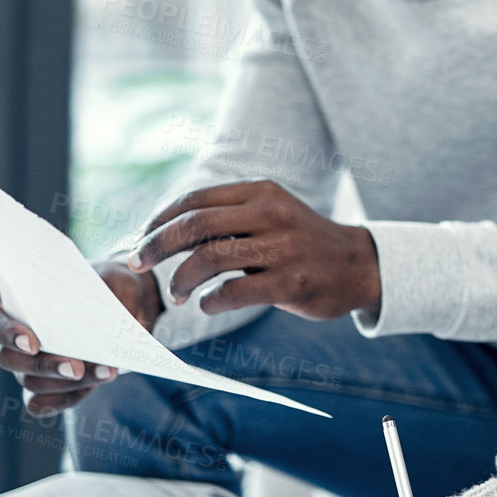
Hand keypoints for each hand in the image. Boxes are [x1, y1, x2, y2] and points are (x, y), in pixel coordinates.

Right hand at [0, 259, 159, 416]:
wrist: (124, 303)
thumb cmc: (107, 284)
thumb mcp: (110, 277)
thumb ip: (102, 290)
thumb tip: (102, 318)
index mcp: (12, 302)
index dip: (4, 334)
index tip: (33, 341)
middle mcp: (11, 338)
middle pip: (9, 360)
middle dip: (45, 366)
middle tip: (77, 366)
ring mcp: (24, 366)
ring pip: (31, 383)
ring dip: (68, 383)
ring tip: (108, 371)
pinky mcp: (43, 387)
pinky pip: (43, 403)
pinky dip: (68, 398)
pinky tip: (95, 385)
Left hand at [128, 179, 379, 320]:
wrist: (358, 264)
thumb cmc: (301, 243)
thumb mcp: (269, 216)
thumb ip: (227, 220)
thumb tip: (163, 234)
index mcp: (261, 192)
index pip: (195, 200)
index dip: (159, 220)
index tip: (140, 240)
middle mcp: (271, 213)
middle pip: (195, 224)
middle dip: (157, 246)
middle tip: (138, 263)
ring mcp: (283, 248)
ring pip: (211, 258)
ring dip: (182, 279)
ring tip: (177, 294)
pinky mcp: (291, 282)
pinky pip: (235, 292)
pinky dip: (211, 301)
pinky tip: (208, 305)